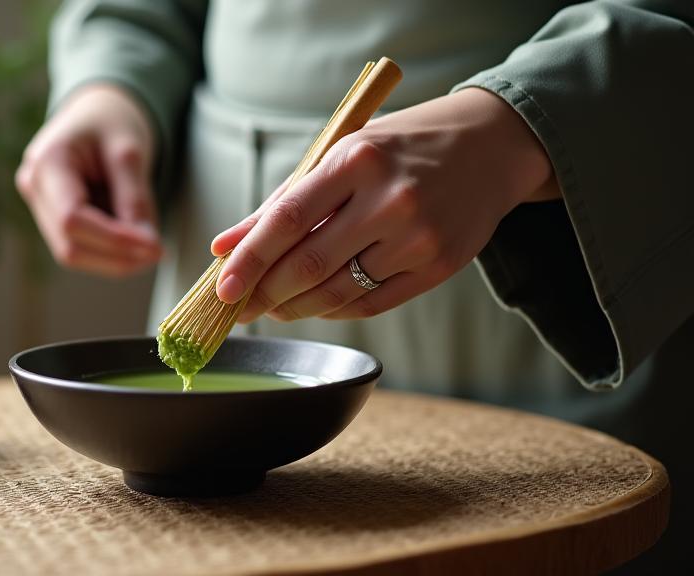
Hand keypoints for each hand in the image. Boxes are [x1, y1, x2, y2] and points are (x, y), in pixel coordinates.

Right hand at [16, 84, 162, 276]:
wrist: (96, 111)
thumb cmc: (111, 122)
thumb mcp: (130, 152)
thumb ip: (135, 199)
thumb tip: (148, 246)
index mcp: (47, 162)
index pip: (72, 219)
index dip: (113, 240)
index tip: (153, 246)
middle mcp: (33, 187)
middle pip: (69, 246)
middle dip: (116, 257)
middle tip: (157, 251)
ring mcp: (39, 205)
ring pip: (74, 253)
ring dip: (114, 257)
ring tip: (147, 239)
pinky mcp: (51, 218)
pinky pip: (80, 246)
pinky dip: (109, 249)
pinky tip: (130, 232)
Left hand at [211, 88, 558, 321]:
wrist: (491, 146)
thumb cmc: (401, 147)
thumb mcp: (342, 155)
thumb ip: (284, 201)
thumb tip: (225, 245)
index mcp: (358, 160)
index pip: (288, 220)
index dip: (250, 259)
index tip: (223, 287)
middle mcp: (390, 199)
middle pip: (309, 264)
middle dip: (266, 292)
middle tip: (239, 307)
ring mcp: (419, 237)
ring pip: (339, 292)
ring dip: (296, 307)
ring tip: (272, 307)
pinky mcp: (438, 267)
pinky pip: (371, 304)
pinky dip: (334, 310)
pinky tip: (314, 306)